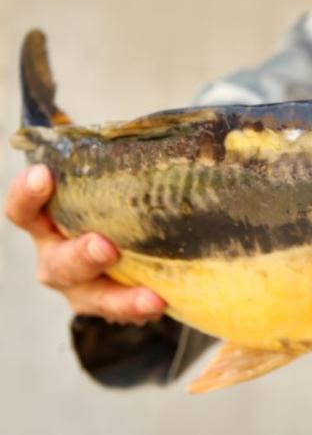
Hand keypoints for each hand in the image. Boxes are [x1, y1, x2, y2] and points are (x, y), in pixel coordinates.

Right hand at [5, 165, 165, 324]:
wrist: (134, 234)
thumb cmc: (114, 197)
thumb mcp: (110, 177)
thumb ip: (115, 156)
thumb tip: (152, 122)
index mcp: (48, 220)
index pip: (23, 208)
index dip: (28, 193)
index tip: (44, 174)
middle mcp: (58, 255)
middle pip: (57, 263)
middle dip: (81, 255)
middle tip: (105, 246)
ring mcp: (83, 286)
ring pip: (91, 297)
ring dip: (120, 298)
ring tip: (150, 298)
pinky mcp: (111, 304)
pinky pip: (123, 312)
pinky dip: (142, 310)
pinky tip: (166, 303)